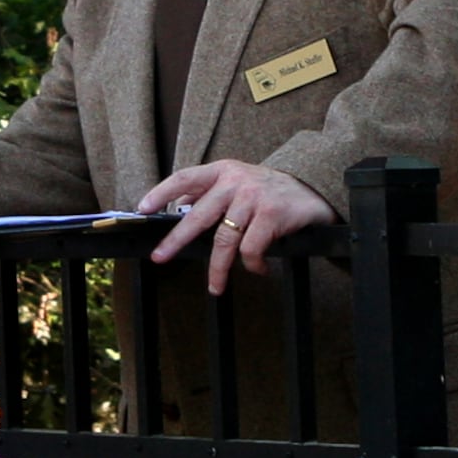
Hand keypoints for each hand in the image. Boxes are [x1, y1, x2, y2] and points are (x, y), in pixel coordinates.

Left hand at [142, 160, 334, 294]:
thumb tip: (179, 206)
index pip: (185, 177)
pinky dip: (252, 265)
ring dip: (218, 269)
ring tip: (216, 286)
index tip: (143, 208)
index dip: (162, 192)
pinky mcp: (271, 215)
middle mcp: (235, 180)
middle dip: (176, 240)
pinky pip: (250, 250)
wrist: (314, 187)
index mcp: (223, 170)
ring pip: (224, 241)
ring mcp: (253, 197)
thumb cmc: (270, 190)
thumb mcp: (239, 180)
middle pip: (198, 215)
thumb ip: (212, 191)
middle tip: (160, 257)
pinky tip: (259, 268)